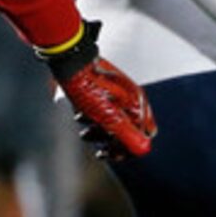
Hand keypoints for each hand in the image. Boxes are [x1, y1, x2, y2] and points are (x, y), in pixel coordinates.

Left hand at [42, 23, 153, 160]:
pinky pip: (103, 113)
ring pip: (113, 124)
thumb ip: (128, 134)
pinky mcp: (105, 92)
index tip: (114, 155)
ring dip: (98, 132)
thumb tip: (144, 149)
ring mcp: (118, 96)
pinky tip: (79, 116)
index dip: (130, 149)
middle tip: (99, 150)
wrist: (70, 61)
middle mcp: (132, 100)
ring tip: (85, 131)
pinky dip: (93, 120)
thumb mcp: (108, 116)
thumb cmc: (89, 87)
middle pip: (129, 133)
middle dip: (111, 142)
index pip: (145, 136)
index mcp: (137, 104)